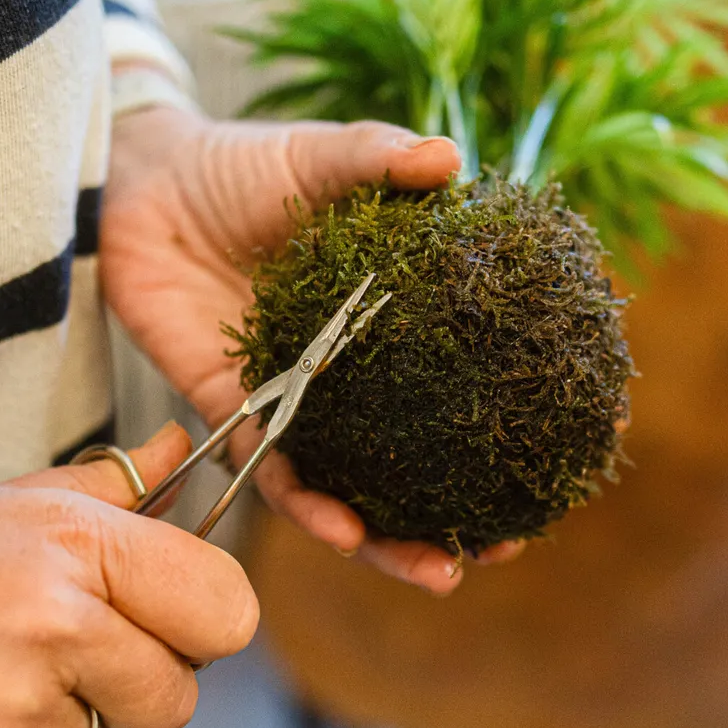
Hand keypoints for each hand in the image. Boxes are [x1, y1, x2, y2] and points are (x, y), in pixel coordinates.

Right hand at [0, 425, 256, 727]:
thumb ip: (108, 490)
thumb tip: (188, 449)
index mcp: (74, 543)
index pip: (226, 611)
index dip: (195, 626)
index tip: (153, 627)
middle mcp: (58, 627)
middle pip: (175, 699)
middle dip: (125, 693)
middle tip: (37, 663)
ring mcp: (17, 720)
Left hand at [99, 107, 525, 591]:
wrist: (142, 182)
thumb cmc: (241, 166)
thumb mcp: (320, 158)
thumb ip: (376, 159)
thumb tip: (450, 161)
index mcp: (394, 319)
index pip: (473, 375)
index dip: (524, 411)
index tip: (585, 441)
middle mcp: (355, 374)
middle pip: (420, 458)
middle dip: (465, 513)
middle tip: (508, 547)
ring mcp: (299, 399)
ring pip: (353, 488)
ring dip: (391, 541)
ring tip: (438, 569)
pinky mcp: (238, 411)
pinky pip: (276, 471)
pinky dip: (310, 505)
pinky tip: (343, 529)